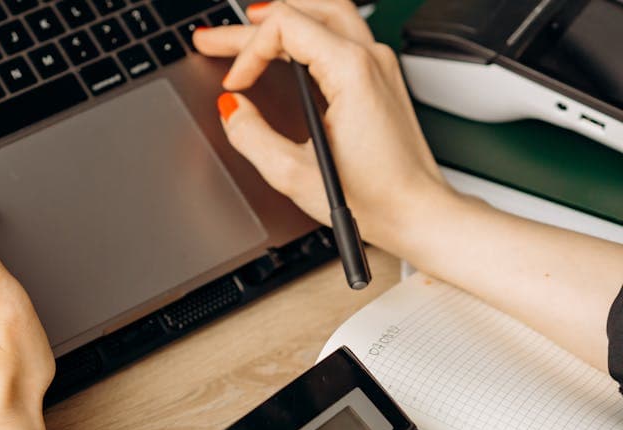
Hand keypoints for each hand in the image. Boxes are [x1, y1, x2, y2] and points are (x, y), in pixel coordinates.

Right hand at [193, 0, 454, 254]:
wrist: (417, 211)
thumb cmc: (374, 198)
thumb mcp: (294, 174)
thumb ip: (251, 136)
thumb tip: (231, 110)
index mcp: (351, 71)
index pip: (284, 26)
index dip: (247, 51)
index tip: (234, 86)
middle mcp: (370, 58)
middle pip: (302, 12)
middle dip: (250, 25)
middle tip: (212, 39)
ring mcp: (379, 64)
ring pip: (326, 12)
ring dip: (283, 16)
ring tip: (246, 24)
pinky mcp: (381, 77)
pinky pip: (341, 31)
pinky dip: (306, 28)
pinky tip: (287, 43)